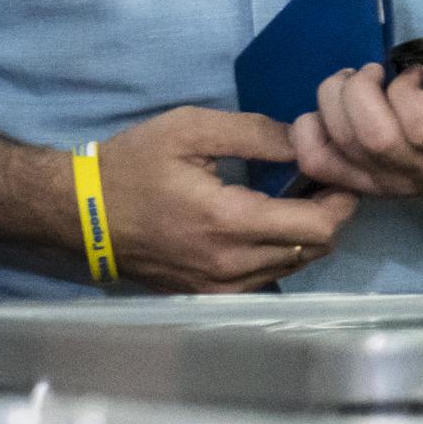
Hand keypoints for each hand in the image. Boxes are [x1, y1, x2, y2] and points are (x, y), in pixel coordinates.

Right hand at [96, 106, 357, 293]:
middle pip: (313, 250)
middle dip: (327, 215)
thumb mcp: (188, 128)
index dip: (340, 201)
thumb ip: (252, 132)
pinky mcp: (210, 295)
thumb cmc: (132, 164)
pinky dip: (278, 252)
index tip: (338, 172)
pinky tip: (262, 224)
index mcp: (229, 222)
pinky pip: (266, 277)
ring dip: (303, 235)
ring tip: (291, 199)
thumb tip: (303, 140)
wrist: (82, 213)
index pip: (317, 227)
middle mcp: (232, 265)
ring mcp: (221, 287)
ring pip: (293, 267)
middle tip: (318, 180)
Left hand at [290, 53, 422, 202]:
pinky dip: (310, 130)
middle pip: (373, 137)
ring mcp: (390, 182)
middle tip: (373, 73)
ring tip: (352, 83)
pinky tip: (330, 110)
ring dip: (333, 100)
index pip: (421, 126)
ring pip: (341, 146)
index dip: (406, 90)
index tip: (413, 74)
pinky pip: (319, 163)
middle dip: (360, 90)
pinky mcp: (364, 183)